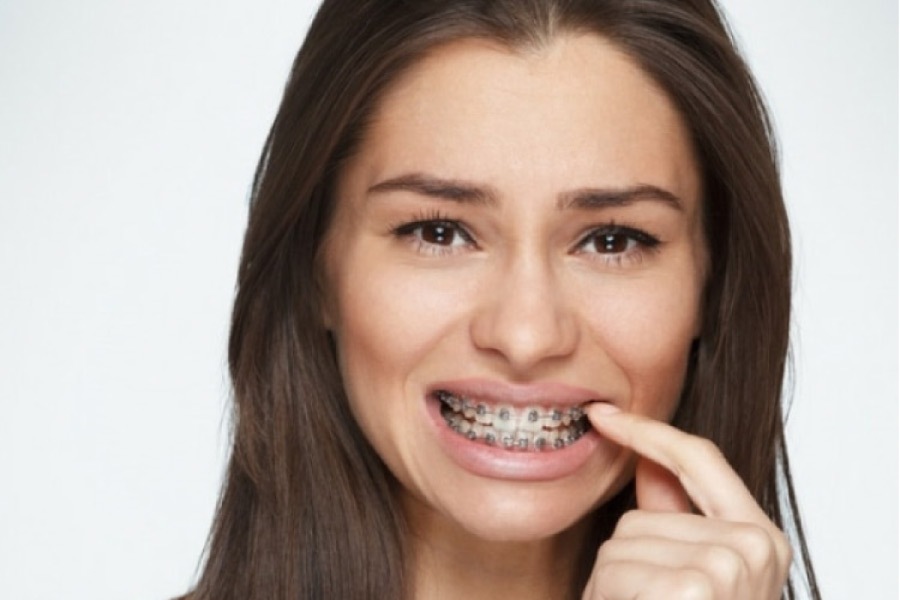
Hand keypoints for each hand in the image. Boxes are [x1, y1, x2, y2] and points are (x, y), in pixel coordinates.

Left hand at [581, 404, 791, 598]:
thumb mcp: (687, 574)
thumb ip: (674, 518)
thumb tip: (648, 461)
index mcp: (763, 538)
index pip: (699, 458)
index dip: (646, 432)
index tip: (602, 414)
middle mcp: (757, 547)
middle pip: (642, 514)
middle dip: (624, 561)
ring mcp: (729, 565)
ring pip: (624, 539)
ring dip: (612, 583)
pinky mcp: (695, 588)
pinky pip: (615, 568)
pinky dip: (607, 595)